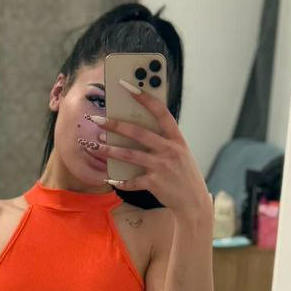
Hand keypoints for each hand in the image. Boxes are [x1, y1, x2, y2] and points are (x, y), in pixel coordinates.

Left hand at [90, 81, 212, 220]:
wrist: (194, 204)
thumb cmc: (184, 176)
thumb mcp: (180, 154)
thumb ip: (163, 142)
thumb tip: (136, 129)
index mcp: (177, 139)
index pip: (161, 112)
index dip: (145, 97)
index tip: (127, 85)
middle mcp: (170, 151)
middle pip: (139, 132)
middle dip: (116, 125)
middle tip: (98, 119)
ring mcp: (162, 167)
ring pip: (130, 155)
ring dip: (111, 149)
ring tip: (96, 144)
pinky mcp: (155, 184)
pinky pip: (131, 180)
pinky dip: (120, 180)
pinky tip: (110, 178)